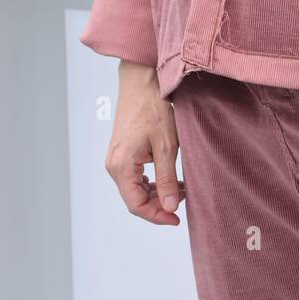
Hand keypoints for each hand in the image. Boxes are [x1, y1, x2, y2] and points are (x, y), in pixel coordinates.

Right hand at [104, 60, 185, 224]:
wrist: (142, 81)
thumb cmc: (153, 107)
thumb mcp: (167, 145)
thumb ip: (167, 179)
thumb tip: (170, 207)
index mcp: (121, 166)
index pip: (136, 205)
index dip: (157, 216)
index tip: (177, 218)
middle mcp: (114, 164)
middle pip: (135, 198)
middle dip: (160, 204)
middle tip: (184, 199)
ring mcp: (117, 158)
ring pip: (136, 188)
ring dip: (158, 193)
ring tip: (181, 188)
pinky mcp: (123, 151)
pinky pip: (135, 176)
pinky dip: (153, 181)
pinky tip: (170, 178)